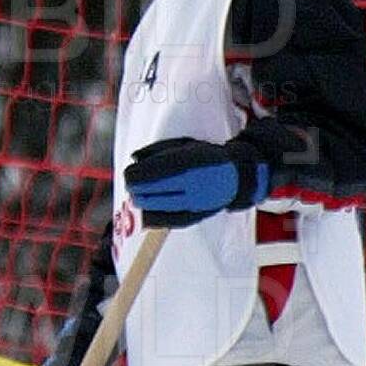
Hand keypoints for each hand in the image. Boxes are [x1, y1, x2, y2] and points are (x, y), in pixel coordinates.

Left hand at [124, 136, 268, 228]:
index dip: (136, 174)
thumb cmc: (202, 158)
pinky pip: (167, 221)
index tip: (129, 173)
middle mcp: (194, 181)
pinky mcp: (195, 216)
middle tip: (132, 186)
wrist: (236, 176)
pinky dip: (152, 217)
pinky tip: (145, 213)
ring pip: (157, 206)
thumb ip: (157, 150)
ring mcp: (195, 200)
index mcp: (190, 160)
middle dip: (136, 188)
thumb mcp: (183, 145)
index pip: (154, 170)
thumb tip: (134, 159)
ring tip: (138, 197)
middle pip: (152, 189)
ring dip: (142, 202)